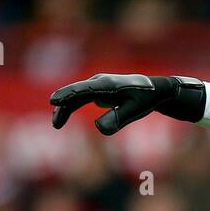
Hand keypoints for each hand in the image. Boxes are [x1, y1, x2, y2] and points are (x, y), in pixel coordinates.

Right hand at [49, 73, 205, 134]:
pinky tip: (63, 115)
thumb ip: (117, 119)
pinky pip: (81, 98)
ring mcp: (97, 85)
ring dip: (65, 108)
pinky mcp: (99, 91)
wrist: (155, 89)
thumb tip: (99, 128)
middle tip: (55, 124)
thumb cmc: (145, 99)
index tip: (54, 101)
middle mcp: (99, 82)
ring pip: (76, 96)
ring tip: (56, 124)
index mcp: (107, 84)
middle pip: (75, 93)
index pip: (82, 90)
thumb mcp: (135, 111)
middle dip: (63, 107)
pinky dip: (71, 105)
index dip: (67, 95)